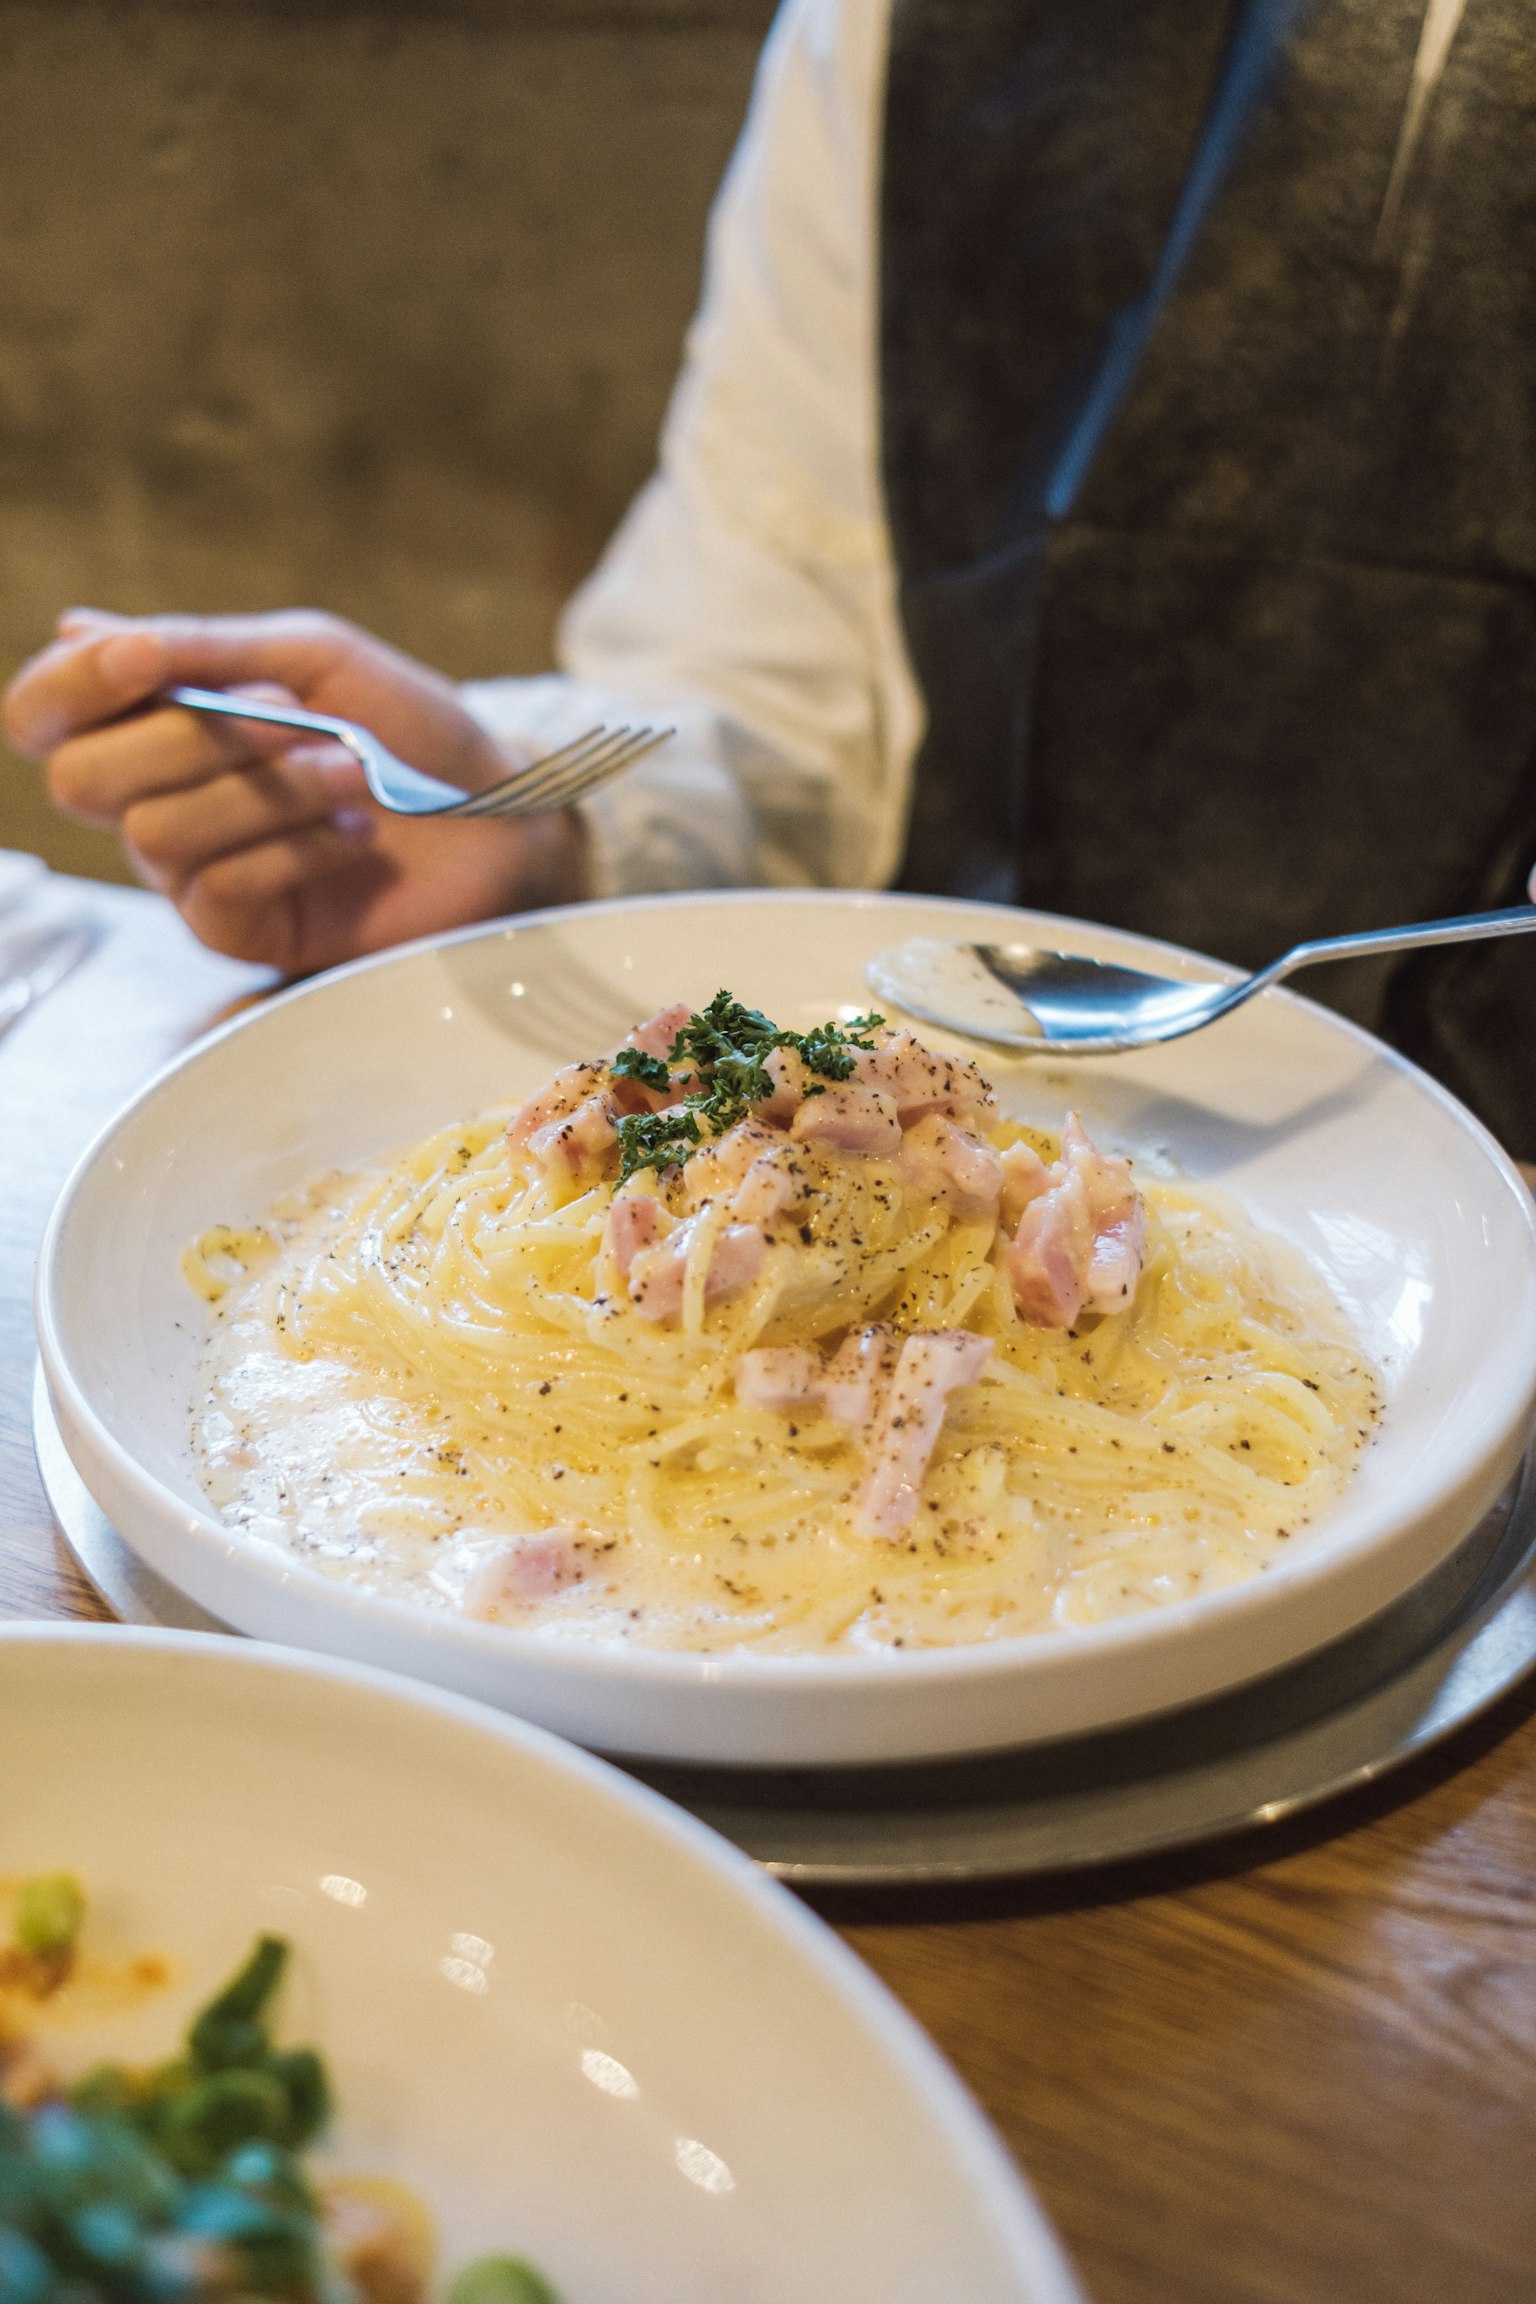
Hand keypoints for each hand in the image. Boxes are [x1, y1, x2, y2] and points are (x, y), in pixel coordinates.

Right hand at [3, 608, 588, 973]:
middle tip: (292, 716)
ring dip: (264, 790)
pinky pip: (217, 888)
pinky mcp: (241, 931)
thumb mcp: (311, 658)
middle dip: (192, 738)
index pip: (44, 714)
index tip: (149, 660)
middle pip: (84, 779)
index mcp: (158, 723)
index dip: (71, 687)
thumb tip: (75, 628)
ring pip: (156, 832)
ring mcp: (192, 873)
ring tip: (353, 771)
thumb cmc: (409, 728)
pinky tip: (357, 833)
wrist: (501, 814)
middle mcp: (156, 798)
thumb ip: (200, 647)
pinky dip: (296, 848)